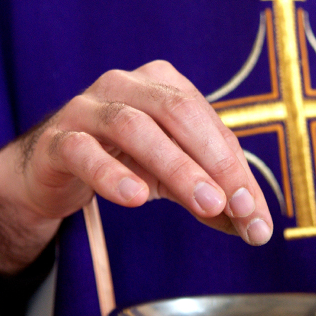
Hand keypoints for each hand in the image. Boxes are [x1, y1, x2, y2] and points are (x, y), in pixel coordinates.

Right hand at [0, 60, 272, 274]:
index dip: (237, 170)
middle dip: (214, 161)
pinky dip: (112, 173)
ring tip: (205, 204)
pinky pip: (85, 151)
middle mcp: (127, 84)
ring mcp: (88, 107)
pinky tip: (136, 197)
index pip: (211, 127)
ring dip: (176, 167)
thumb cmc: (126, 163)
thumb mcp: (177, 178)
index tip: (255, 215)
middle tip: (235, 205)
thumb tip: (257, 230)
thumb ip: (216, 198)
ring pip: (135, 127)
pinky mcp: (59, 138)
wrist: (57, 169)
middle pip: (179, 114)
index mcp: (165, 86)